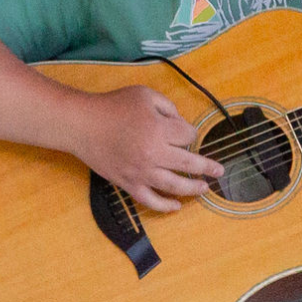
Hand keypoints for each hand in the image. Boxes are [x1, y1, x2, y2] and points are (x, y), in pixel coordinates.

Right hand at [63, 84, 223, 212]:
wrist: (82, 125)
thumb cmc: (112, 106)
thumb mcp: (144, 95)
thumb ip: (168, 107)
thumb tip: (180, 125)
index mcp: (159, 130)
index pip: (188, 136)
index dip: (190, 132)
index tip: (184, 131)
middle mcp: (153, 154)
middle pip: (189, 164)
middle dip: (207, 167)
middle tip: (219, 170)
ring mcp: (141, 172)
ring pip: (174, 186)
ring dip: (193, 188)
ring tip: (204, 188)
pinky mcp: (128, 183)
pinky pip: (150, 200)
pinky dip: (165, 206)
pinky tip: (176, 207)